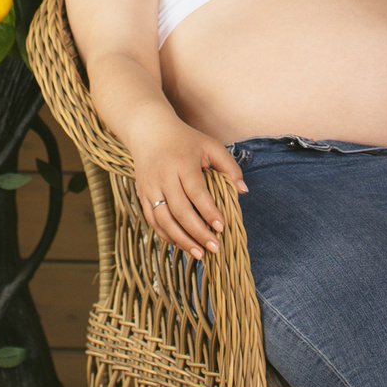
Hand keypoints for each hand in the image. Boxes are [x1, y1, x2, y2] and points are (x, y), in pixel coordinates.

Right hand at [126, 117, 245, 261]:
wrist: (149, 131)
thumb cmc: (186, 141)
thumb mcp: (210, 146)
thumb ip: (229, 167)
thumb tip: (244, 192)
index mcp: (182, 163)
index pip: (196, 192)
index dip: (209, 211)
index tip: (222, 227)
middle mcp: (163, 176)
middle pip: (179, 210)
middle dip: (198, 232)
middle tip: (215, 248)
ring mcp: (150, 187)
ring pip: (163, 219)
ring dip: (182, 240)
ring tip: (200, 254)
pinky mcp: (142, 195)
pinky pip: (153, 221)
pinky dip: (167, 235)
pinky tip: (182, 245)